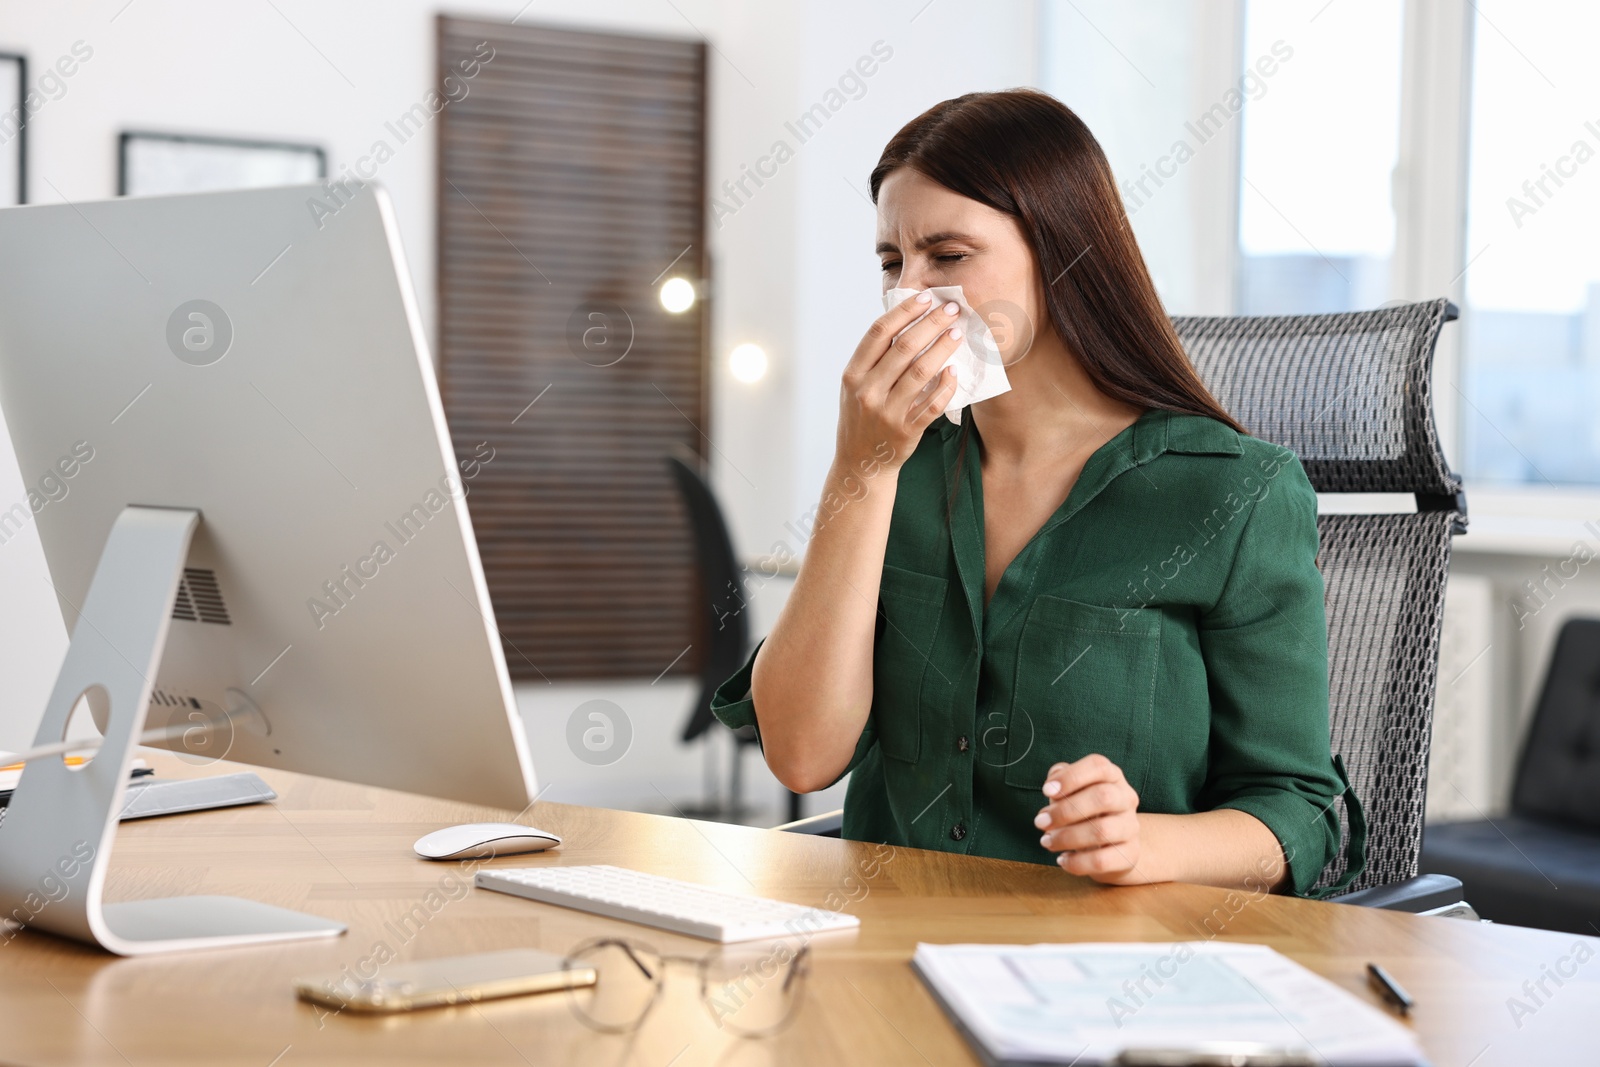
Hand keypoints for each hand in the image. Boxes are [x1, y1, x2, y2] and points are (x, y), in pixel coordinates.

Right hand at [835, 291, 962, 471]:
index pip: (880, 332)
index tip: (926, 297)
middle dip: (932, 323)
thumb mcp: (855, 387)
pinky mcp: (906, 430)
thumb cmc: (860, 418)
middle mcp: (867, 391)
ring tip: (958, 333)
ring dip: (943, 348)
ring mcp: (887, 412)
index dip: (905, 311)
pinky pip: (932, 403)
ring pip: (921, 372)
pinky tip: (955, 371)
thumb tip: (904, 321)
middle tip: (952, 310)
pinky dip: (946, 386)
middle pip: (905, 347)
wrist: (860, 464)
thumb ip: (873, 359)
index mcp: (853, 374)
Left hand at [1034, 754, 1144, 883]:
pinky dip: (1077, 862)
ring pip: (1103, 831)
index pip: (1099, 766)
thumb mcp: (1071, 791)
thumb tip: (1053, 781)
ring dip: (1067, 837)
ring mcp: (1131, 827)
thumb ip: (1060, 780)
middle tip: (1040, 821)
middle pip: (1103, 797)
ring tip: (1047, 841)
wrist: (1114, 847)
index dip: (1071, 776)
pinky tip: (1063, 860)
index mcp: (1112, 776)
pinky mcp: (1130, 855)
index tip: (1046, 790)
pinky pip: (1103, 860)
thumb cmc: (1085, 812)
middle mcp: (1126, 798)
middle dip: (1065, 810)